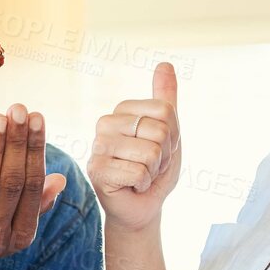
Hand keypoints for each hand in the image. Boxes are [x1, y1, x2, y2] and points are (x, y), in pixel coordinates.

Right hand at [89, 63, 180, 231]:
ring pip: (150, 153)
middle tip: (150, 166)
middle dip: (164, 155)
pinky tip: (131, 186)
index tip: (159, 149)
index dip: (173, 137)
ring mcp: (98, 146)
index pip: (165, 112)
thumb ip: (165, 99)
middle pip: (159, 131)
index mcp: (121, 110)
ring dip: (153, 172)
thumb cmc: (154, 169)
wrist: (143, 205)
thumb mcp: (168, 132)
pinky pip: (138, 172)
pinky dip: (143, 184)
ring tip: (140, 175)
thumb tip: (164, 64)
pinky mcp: (96, 170)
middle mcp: (105, 123)